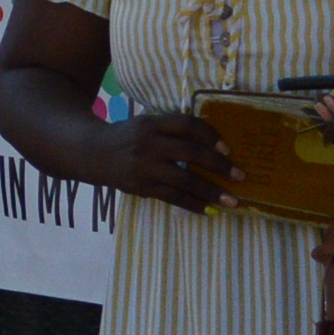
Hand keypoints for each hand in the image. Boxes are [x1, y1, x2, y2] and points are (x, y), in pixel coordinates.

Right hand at [106, 111, 237, 211]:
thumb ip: (173, 131)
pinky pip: (172, 197)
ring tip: (232, 201)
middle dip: (218, 166)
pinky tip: (209, 210)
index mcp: (153, 124)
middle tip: (240, 177)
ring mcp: (144, 167)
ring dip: (211, 192)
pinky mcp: (141, 187)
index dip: (209, 135)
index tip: (228, 148)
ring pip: (184, 180)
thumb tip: (213, 146)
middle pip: (190, 153)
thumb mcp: (147, 125)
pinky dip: (193, 204)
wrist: (93, 153)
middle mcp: (149, 144)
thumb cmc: (130, 138)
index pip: (186, 125)